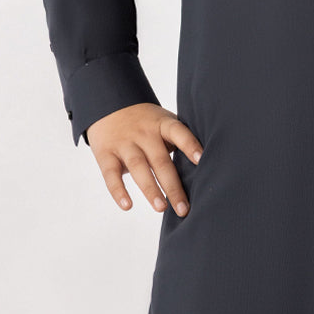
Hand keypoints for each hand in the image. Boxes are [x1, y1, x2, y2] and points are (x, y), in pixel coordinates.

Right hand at [85, 103, 203, 217]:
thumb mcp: (164, 122)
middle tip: (184, 209)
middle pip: (161, 161)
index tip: (201, 160)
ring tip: (162, 208)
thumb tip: (207, 164)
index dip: (190, 145)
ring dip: (151, 190)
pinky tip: (127, 206)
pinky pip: (111, 175)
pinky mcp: (106, 155)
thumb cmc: (147, 122)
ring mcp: (124, 144)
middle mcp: (144, 134)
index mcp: (162, 124)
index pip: (178, 133)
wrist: (109, 105)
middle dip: (173, 187)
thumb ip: (180, 139)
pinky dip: (118, 191)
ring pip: (139, 168)